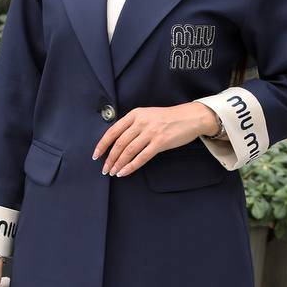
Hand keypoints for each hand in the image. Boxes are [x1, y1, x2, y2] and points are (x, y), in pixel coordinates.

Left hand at [93, 102, 218, 175]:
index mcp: (135, 114)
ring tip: (113, 172)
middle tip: (105, 169)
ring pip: (128, 151)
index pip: (113, 131)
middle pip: (119, 143)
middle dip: (110, 158)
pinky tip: (124, 172)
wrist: (190, 117)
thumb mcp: (147, 114)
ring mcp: (151, 132)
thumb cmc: (168, 118)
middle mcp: (141, 122)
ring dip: (118, 164)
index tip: (96, 155)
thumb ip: (133, 124)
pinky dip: (131, 166)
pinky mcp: (160, 142)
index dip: (102, 144)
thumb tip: (117, 142)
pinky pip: (142, 157)